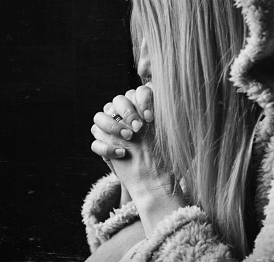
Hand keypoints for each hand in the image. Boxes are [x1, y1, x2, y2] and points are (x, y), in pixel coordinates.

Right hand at [91, 84, 185, 234]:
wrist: (156, 180)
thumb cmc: (166, 156)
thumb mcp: (172, 135)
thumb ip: (171, 115)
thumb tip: (179, 98)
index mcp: (141, 108)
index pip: (136, 92)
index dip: (141, 100)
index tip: (150, 118)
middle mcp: (124, 115)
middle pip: (116, 100)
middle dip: (127, 111)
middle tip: (138, 128)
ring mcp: (111, 130)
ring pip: (99, 117)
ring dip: (112, 125)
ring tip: (129, 138)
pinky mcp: (103, 146)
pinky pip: (95, 142)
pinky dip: (106, 147)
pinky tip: (122, 154)